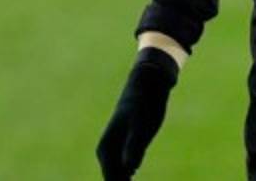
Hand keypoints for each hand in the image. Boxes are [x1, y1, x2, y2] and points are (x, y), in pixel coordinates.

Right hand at [96, 48, 178, 179]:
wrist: (149, 85)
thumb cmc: (144, 104)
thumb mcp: (141, 126)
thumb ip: (134, 148)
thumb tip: (128, 170)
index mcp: (106, 149)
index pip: (111, 179)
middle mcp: (108, 152)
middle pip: (114, 179)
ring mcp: (118, 150)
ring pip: (120, 175)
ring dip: (125, 180)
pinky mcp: (129, 147)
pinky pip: (127, 168)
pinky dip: (130, 175)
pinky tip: (135, 174)